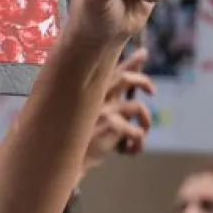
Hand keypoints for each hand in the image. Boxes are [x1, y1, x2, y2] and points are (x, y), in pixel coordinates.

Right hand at [82, 48, 155, 166]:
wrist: (61, 160)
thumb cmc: (73, 143)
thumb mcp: (82, 122)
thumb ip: (97, 110)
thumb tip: (117, 112)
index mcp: (89, 94)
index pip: (110, 69)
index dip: (129, 60)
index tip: (143, 52)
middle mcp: (96, 98)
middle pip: (124, 78)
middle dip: (143, 80)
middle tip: (152, 91)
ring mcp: (104, 110)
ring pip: (137, 106)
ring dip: (146, 119)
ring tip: (145, 129)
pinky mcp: (112, 125)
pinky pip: (137, 131)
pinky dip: (139, 141)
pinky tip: (132, 151)